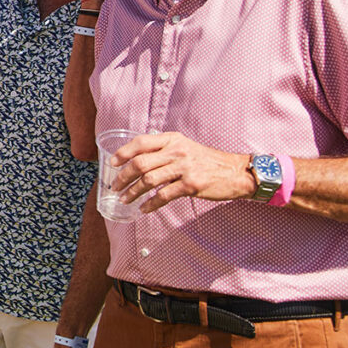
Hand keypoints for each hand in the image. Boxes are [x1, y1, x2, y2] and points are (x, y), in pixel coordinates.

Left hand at [108, 132, 252, 212]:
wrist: (235, 172)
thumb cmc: (206, 160)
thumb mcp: (185, 147)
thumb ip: (163, 150)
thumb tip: (136, 160)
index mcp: (172, 139)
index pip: (141, 142)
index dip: (123, 153)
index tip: (112, 163)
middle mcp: (177, 151)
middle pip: (140, 163)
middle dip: (123, 177)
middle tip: (115, 187)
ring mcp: (184, 168)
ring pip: (149, 181)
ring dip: (133, 192)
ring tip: (125, 199)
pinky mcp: (191, 185)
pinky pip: (164, 195)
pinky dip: (150, 204)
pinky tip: (144, 208)